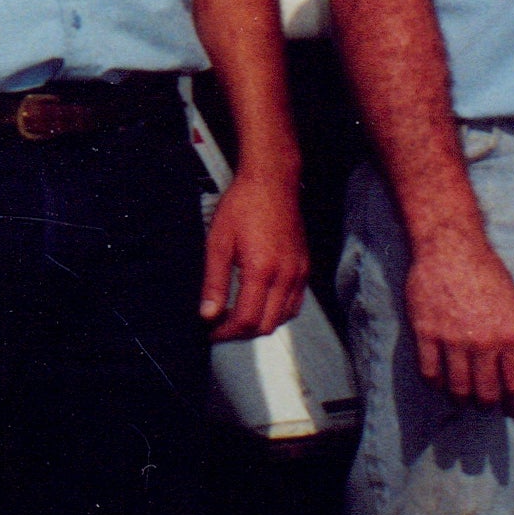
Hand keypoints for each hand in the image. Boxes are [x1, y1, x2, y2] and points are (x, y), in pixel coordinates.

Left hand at [201, 165, 308, 341]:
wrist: (272, 182)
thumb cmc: (244, 205)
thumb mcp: (218, 242)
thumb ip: (214, 282)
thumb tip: (208, 313)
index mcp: (262, 270)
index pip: (246, 320)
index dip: (226, 332)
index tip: (212, 331)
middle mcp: (286, 276)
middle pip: (266, 325)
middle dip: (242, 332)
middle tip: (221, 326)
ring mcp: (299, 273)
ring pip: (283, 318)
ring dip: (260, 324)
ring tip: (237, 316)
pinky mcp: (304, 268)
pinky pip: (295, 303)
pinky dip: (278, 312)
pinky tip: (260, 303)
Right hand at [404, 227, 513, 412]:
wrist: (450, 248)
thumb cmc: (486, 273)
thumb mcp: (513, 304)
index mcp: (510, 336)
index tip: (511, 409)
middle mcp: (483, 343)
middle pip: (485, 393)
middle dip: (487, 405)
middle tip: (484, 405)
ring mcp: (452, 340)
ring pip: (457, 387)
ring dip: (461, 398)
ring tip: (462, 398)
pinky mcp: (426, 334)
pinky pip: (429, 371)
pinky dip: (435, 383)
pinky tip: (439, 382)